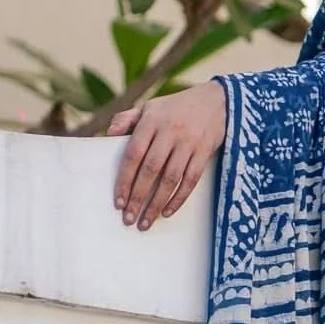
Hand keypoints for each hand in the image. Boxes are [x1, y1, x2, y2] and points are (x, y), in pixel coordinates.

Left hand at [108, 81, 228, 230]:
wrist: (216, 101)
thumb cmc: (176, 108)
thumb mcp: (150, 107)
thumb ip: (127, 119)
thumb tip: (108, 135)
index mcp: (152, 121)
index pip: (133, 155)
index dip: (124, 180)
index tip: (118, 202)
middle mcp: (170, 132)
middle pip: (150, 170)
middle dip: (138, 197)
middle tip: (128, 219)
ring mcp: (189, 142)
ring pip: (171, 179)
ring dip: (156, 203)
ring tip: (145, 222)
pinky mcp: (204, 152)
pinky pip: (191, 180)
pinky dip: (179, 198)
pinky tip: (167, 212)